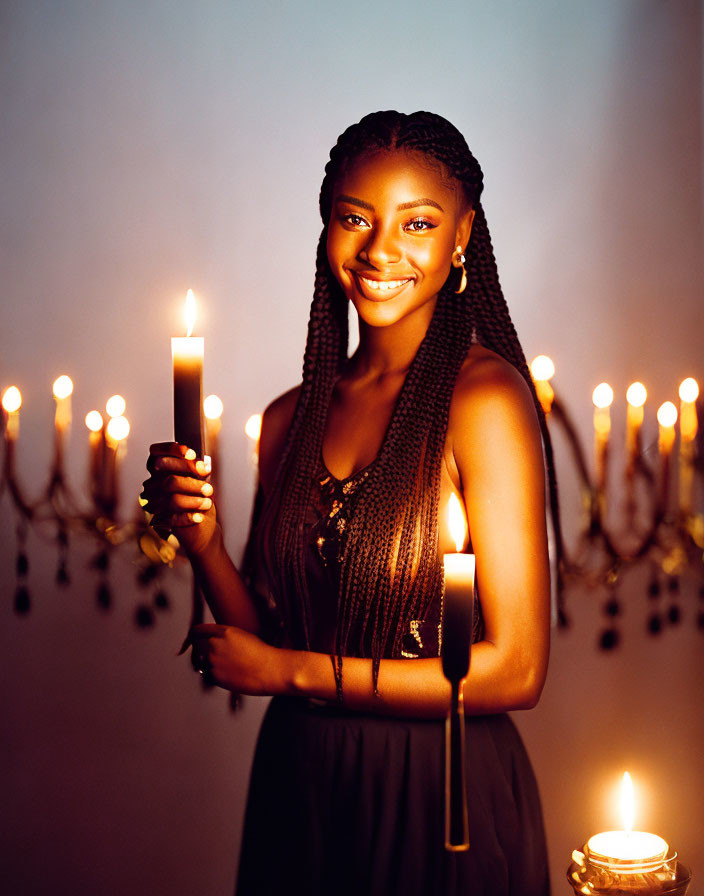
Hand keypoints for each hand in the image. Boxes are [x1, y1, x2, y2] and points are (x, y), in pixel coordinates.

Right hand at [142, 442, 215, 556]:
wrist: (200, 529)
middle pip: (168, 478)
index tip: (193, 454)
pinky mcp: (159, 521)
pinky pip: (171, 518)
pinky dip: (187, 517)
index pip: (155, 453)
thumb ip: (199, 470)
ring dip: (194, 500)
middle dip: (191, 480)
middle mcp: (152, 485)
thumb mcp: (200, 481)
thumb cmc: (199, 498)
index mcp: (160, 470)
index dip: (171, 450)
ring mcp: (153, 503)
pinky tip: (200, 517)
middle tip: (209, 488)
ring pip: (172, 499)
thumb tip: (203, 464)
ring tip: (208, 502)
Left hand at [189, 624, 285, 694]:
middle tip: (218, 659)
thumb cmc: (262, 653)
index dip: (194, 635)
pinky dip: (215, 677)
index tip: (192, 640)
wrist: (270, 669)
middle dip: (205, 653)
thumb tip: (214, 643)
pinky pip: (208, 676)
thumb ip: (225, 638)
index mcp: (223, 632)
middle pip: (199, 648)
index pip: (198, 631)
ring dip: (212, 665)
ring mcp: (213, 661)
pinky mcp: (215, 676)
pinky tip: (230, 675)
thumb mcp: (243, 637)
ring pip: (203, 663)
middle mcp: (215, 644)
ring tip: (231, 668)